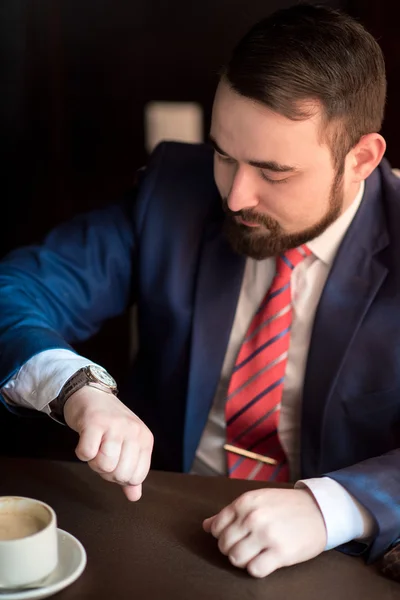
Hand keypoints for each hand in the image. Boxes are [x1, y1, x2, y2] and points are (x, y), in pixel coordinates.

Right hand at [63, 387, 153, 501]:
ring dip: (93, 461)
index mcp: (145, 439)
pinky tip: (85, 440)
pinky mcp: (94, 422)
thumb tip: (135, 497)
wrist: (91, 393)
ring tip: (94, 446)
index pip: (136, 477)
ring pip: (104, 465)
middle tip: (102, 452)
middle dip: (106, 470)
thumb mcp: (128, 445)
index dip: (120, 477)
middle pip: (120, 474)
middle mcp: (133, 431)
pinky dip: (82, 452)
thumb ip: (132, 471)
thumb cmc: (110, 423)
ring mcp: (115, 426)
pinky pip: (87, 453)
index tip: (114, 461)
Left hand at [203, 488, 326, 577]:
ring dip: (243, 560)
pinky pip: (254, 570)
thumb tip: (206, 525)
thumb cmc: (285, 505)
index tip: (235, 536)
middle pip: (224, 545)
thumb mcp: (256, 500)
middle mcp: (252, 517)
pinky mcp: (280, 553)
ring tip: (255, 553)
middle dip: (232, 549)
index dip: (222, 535)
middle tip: (246, 546)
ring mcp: (266, 535)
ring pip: (236, 559)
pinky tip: (265, 560)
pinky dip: (256, 568)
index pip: (216, 528)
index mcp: (245, 502)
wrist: (318, 509)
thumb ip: (230, 512)